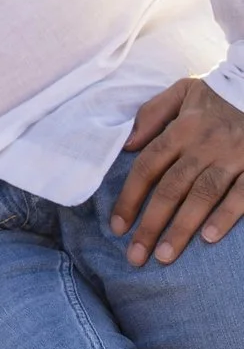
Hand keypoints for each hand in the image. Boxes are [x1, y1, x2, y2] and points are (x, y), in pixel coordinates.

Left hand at [112, 78, 243, 266]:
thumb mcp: (181, 92)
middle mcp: (203, 145)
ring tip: (165, 255)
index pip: (147, 167)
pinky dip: (226, 215)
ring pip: (202, 196)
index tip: (117, 227)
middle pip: (171, 188)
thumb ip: (152, 115)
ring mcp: (232, 157)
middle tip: (136, 255)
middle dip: (151, 224)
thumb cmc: (219, 94)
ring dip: (182, 227)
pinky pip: (242, 194)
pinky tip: (210, 238)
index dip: (129, 198)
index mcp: (181, 129)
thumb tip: (127, 145)